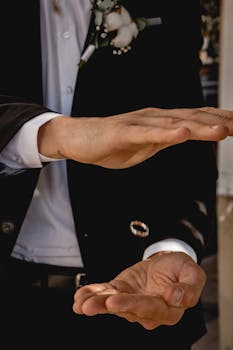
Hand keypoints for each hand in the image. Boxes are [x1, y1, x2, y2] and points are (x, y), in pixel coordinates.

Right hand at [38, 107, 227, 168]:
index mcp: (161, 122)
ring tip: (222, 130)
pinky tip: (181, 134)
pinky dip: (165, 134)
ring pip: (172, 124)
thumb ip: (166, 139)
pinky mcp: (122, 132)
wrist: (79, 138)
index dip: (220, 120)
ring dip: (199, 126)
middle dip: (219, 121)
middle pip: (191, 117)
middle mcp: (153, 117)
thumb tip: (185, 136)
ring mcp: (138, 123)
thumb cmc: (111, 142)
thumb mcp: (146, 144)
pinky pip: (146, 134)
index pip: (196, 118)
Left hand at [72, 252, 205, 329]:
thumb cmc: (180, 269)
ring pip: (113, 304)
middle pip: (128, 310)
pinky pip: (105, 294)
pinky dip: (92, 295)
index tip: (117, 301)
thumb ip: (190, 287)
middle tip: (92, 306)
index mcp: (168, 309)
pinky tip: (79, 297)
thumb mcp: (192, 272)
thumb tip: (177, 298)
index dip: (133, 305)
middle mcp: (147, 310)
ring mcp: (131, 302)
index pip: (150, 308)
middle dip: (109, 307)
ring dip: (96, 304)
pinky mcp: (120, 292)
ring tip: (81, 304)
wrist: (167, 263)